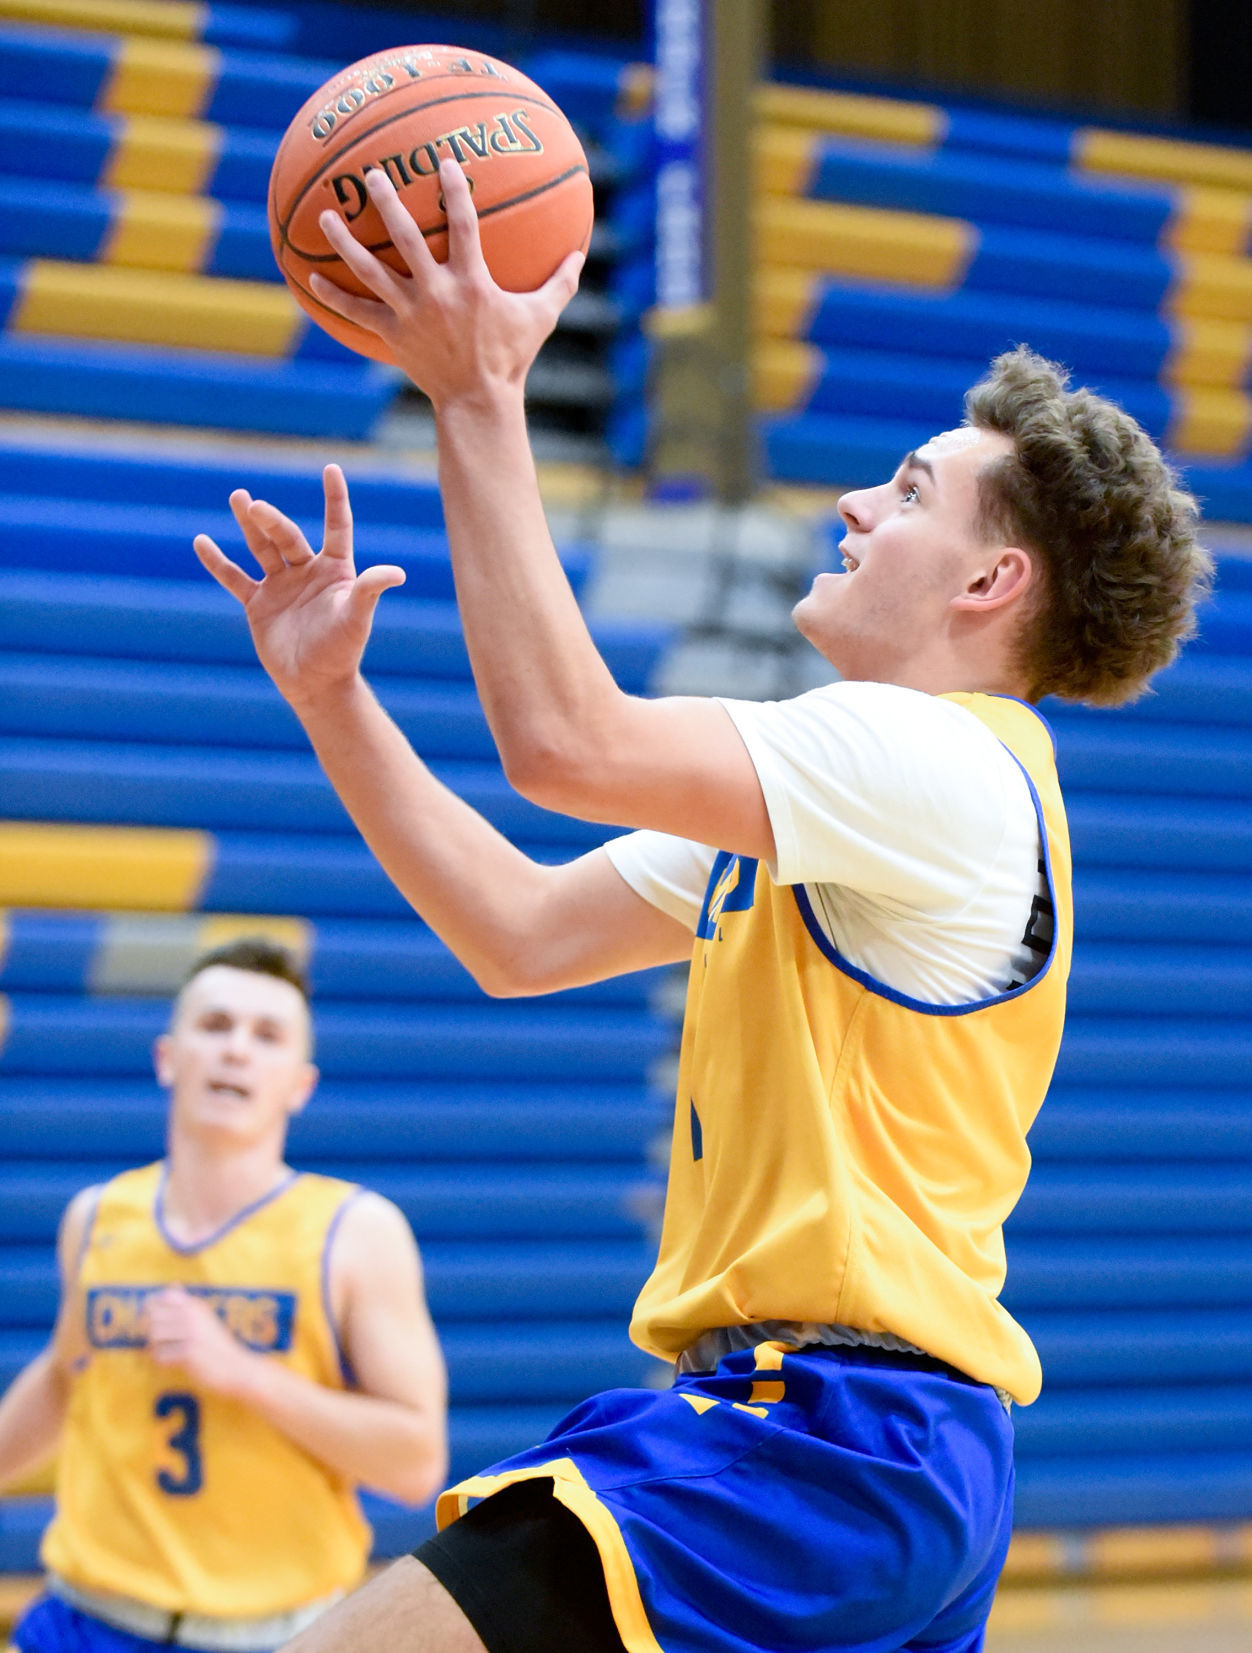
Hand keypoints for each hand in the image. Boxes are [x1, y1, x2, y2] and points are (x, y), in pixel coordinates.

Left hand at [145, 1289, 256, 1398]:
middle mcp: (193, 1315)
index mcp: (195, 1305)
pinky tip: (170, 1363)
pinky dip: (161, 1362)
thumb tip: (172, 1284)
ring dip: (155, 1347)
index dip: (151, 1309)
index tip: (155, 1322)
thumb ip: (187, 1303)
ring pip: (154, 1335)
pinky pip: (160, 1355)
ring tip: (165, 1353)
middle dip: (150, 1330)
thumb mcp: (205, 1318)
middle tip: (159, 1342)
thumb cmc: (216, 1345)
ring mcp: (191, 1333)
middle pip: (153, 1316)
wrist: (235, 1367)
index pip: (162, 1297)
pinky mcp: (188, 1352)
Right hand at [192, 463, 403, 709]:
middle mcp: (307, 571)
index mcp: (335, 569)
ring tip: (239, 497)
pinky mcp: (258, 603)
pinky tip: (201, 541)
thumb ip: (370, 590)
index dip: (334, 499)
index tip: (331, 469)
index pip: (336, 526)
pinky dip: (217, 562)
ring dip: (249, 525)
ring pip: (262, 548)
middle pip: (288, 536)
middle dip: (271, 520)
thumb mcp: (357, 618)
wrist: (316, 683)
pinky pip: (234, 578)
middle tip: (255, 505)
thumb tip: (398, 573)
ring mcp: (281, 585)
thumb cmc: (342, 650)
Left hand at [309, 160, 582, 409]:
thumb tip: (580, 254)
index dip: (453, 190)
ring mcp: (410, 314)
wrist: (478, 402)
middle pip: (405, 238)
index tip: (443, 161)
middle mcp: (437, 292)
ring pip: (371, 271)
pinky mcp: (393, 335)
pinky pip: (358, 312)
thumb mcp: (542, 318)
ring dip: (346, 242)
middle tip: (373, 175)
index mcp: (472, 282)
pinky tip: (310, 278)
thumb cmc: (511, 358)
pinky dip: (334, 296)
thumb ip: (560, 283)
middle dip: (387, 203)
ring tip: (326, 216)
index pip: (462, 224)